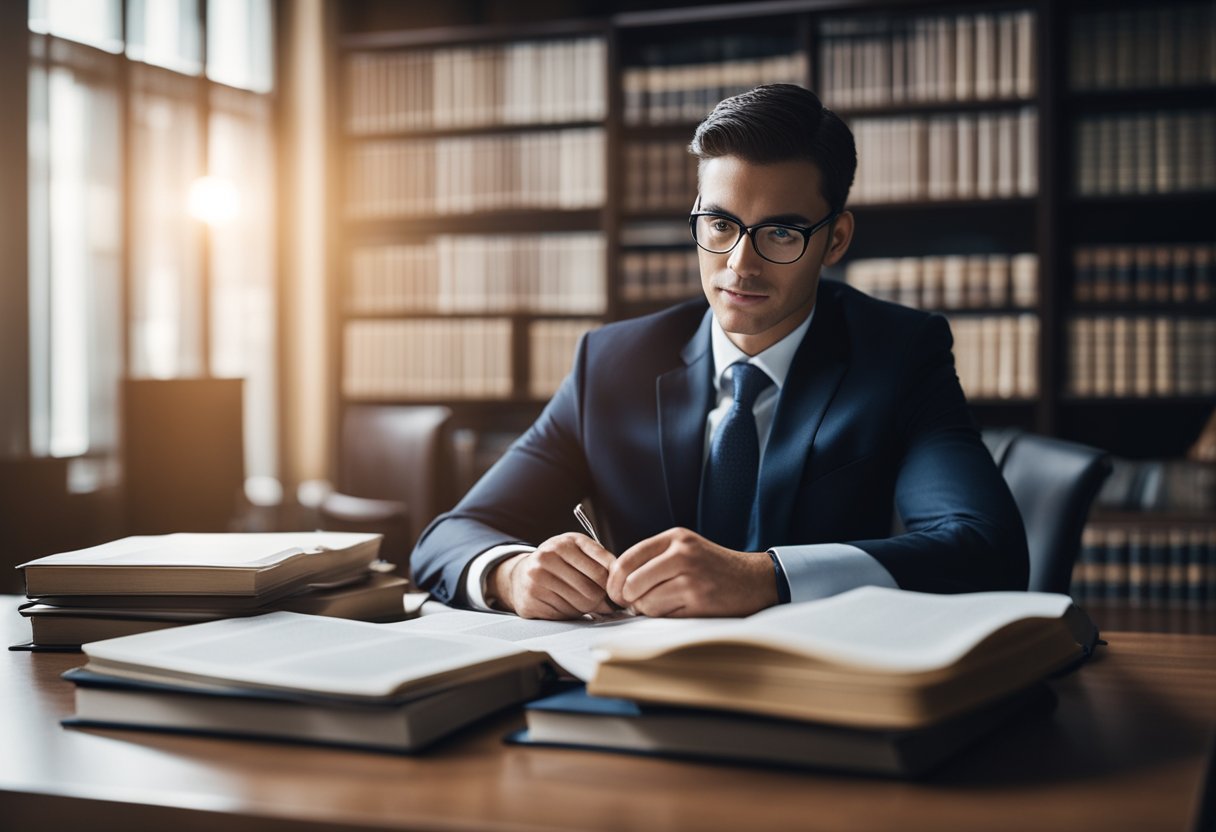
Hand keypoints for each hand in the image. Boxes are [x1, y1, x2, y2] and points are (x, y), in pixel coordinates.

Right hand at [489, 533, 616, 619]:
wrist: (521, 575)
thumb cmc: (557, 562)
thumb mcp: (578, 551)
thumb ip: (601, 562)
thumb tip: (621, 588)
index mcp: (564, 543)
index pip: (601, 571)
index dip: (612, 585)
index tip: (615, 590)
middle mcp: (547, 558)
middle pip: (591, 590)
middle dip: (601, 599)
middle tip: (602, 601)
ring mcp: (537, 580)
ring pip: (580, 604)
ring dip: (587, 607)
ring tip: (583, 600)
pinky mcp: (531, 600)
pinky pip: (565, 614)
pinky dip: (571, 613)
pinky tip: (566, 604)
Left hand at [606, 527, 777, 616]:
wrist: (754, 580)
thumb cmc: (713, 567)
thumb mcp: (685, 548)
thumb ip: (653, 558)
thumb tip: (616, 581)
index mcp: (675, 539)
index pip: (627, 559)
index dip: (614, 580)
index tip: (615, 592)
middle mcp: (682, 555)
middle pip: (632, 583)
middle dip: (627, 599)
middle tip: (633, 604)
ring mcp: (691, 579)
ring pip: (646, 603)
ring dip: (646, 611)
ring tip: (660, 606)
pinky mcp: (699, 602)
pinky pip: (663, 616)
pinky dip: (663, 618)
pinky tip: (676, 610)